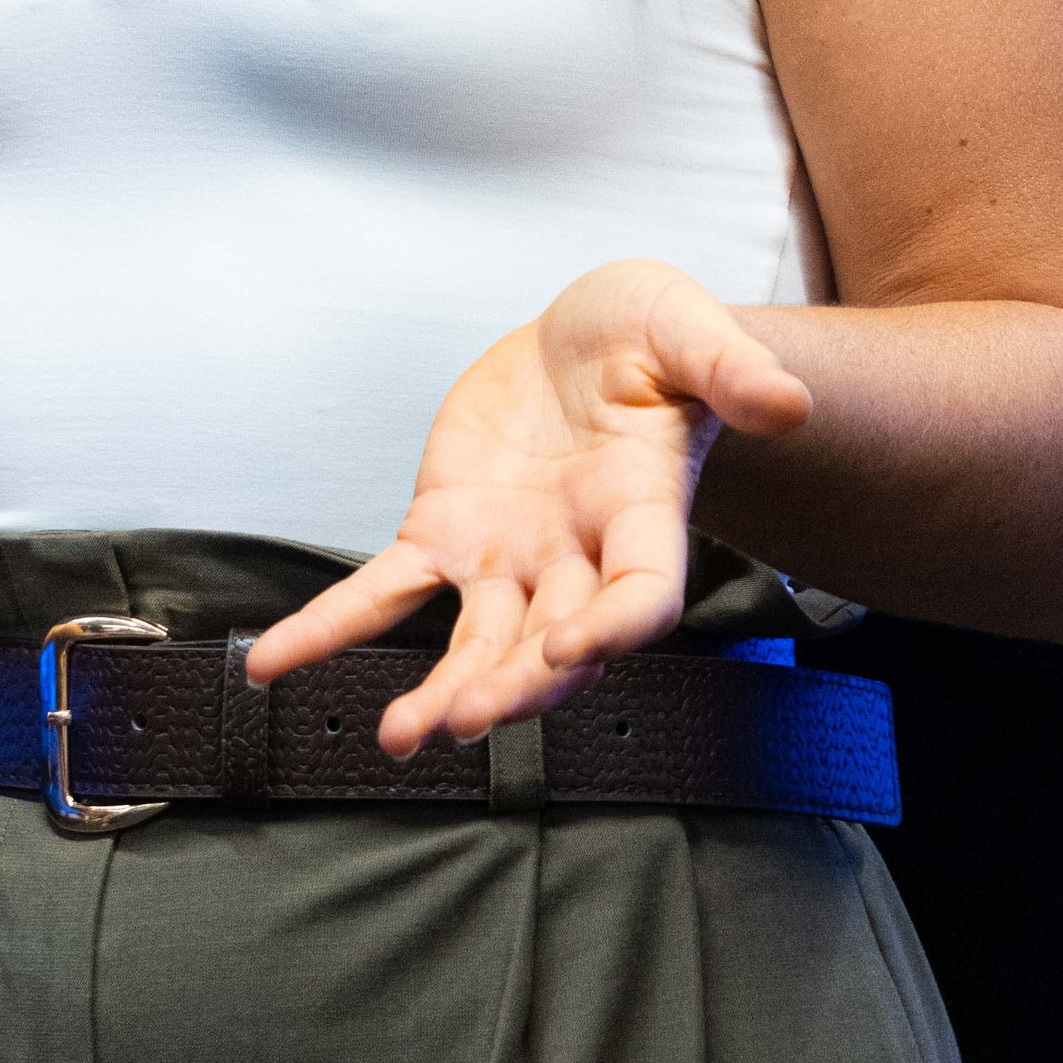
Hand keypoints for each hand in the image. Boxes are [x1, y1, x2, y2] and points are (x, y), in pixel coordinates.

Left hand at [247, 260, 810, 754]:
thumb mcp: (688, 327)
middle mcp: (577, 556)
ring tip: (401, 735)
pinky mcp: (445, 533)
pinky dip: (328, 628)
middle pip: (553, 644)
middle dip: (514, 685)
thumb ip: (730, 368)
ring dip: (441, 689)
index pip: (642, 593)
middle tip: (469, 719)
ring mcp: (509, 557)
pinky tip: (274, 666)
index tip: (577, 648)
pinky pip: (383, 591)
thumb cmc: (652, 337)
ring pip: (476, 640)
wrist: (590, 337)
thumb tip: (788, 400)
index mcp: (644, 513)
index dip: (613, 629)